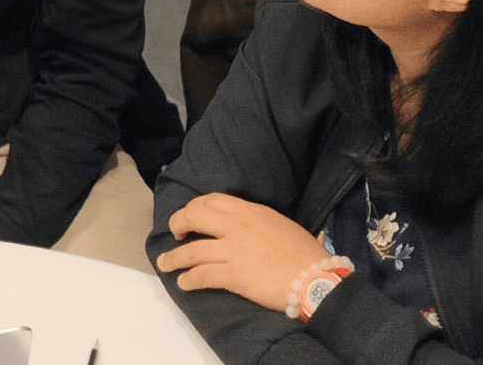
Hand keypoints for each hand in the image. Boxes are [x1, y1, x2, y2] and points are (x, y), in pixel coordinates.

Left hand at [154, 192, 329, 311]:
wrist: (317, 279)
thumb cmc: (305, 255)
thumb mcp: (280, 224)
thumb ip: (258, 221)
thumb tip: (247, 225)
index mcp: (251, 211)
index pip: (213, 200)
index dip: (195, 206)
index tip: (191, 216)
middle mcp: (238, 226)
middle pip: (194, 215)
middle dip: (178, 222)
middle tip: (175, 233)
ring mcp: (233, 250)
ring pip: (192, 250)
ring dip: (174, 258)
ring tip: (165, 263)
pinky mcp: (234, 275)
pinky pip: (202, 275)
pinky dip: (189, 279)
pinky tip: (184, 283)